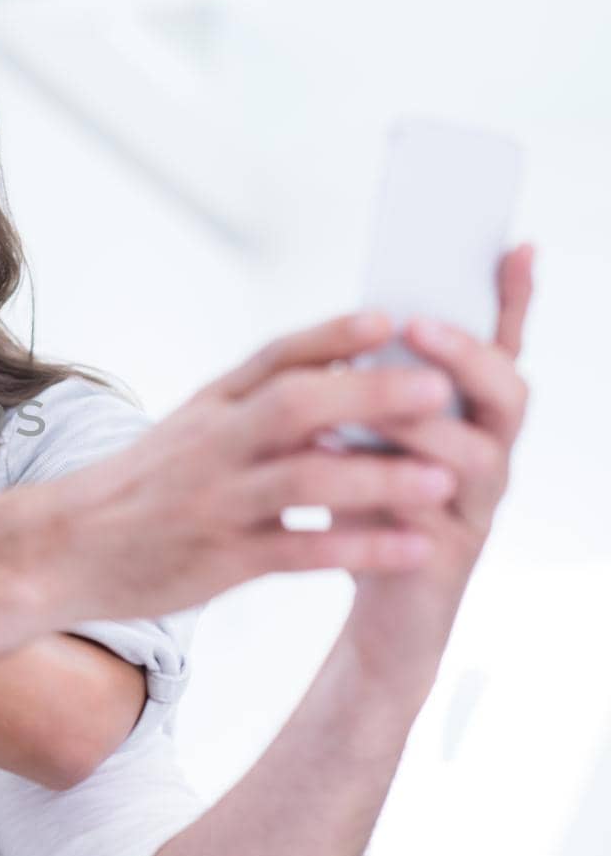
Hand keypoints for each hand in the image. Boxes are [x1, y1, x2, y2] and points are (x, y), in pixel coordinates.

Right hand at [56, 310, 469, 619]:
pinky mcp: (219, 561)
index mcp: (208, 408)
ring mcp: (215, 502)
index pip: (273, 357)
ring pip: (303, 479)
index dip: (332, 335)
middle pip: (296, 404)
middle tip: (438, 388)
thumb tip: (336, 377)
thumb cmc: (135, 490)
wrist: (59, 550)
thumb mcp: (185, 432)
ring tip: (444, 479)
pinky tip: (411, 549)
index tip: (389, 318)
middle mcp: (212, 445)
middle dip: (370, 393)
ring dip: (377, 477)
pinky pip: (299, 553)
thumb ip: (251, 408)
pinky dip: (359, 549)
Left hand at [336, 244, 534, 685]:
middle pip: (509, 393)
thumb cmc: (370, 507)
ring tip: (365, 393)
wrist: (380, 610)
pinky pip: (429, 513)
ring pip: (475, 454)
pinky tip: (339, 455)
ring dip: (420, 419)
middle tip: (419, 326)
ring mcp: (475, 506)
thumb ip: (373, 384)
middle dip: (467, 355)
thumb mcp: (367, 434)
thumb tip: (364, 317)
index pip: (502, 348)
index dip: (515, 301)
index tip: (515, 246)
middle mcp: (488, 456)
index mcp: (470, 418)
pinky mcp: (444, 554)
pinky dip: (388, 482)